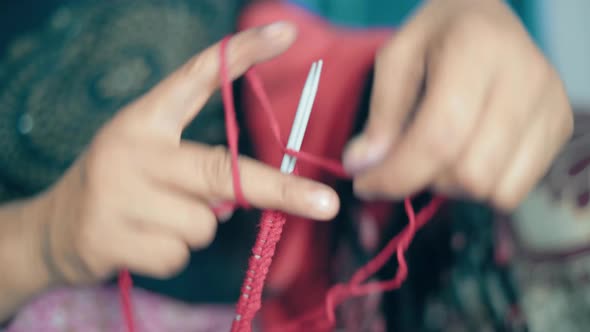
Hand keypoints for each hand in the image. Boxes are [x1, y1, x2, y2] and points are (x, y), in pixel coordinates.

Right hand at [35, 23, 339, 285]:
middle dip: (279, 190)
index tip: (285, 33)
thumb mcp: (152, 156)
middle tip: (325, 204)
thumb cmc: (122, 184)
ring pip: (203, 223)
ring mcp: (117, 193)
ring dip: (195, 228)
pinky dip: (171, 254)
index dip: (241, 55)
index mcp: (145, 120)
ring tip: (157, 218)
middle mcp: (131, 149)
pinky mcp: (109, 236)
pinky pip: (178, 254)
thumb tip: (253, 191)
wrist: (55, 229)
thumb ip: (200, 164)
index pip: (197, 77)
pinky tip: (140, 241)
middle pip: (221, 170)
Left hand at [343, 0, 572, 209]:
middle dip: (424, 179)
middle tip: (404, 163)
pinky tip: (467, 155)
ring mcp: (550, 106)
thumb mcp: (396, 59)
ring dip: (453, 186)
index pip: (440, 136)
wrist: (488, 19)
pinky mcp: (560, 128)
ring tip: (439, 155)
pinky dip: (481, 187)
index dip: (396, 174)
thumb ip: (381, 113)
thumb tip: (363, 165)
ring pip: (494, 189)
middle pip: (470, 172)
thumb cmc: (437, 37)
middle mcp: (525, 78)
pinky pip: (515, 190)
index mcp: (478, 49)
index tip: (365, 184)